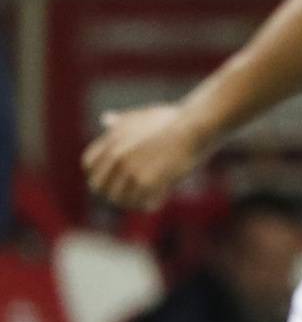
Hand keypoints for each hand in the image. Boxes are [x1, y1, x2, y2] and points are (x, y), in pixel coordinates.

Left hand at [83, 105, 205, 210]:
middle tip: (133, 193)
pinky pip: (141, 205)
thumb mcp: (142, 116)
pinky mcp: (147, 182)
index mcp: (111, 140)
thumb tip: (105, 119)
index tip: (117, 179)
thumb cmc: (174, 120)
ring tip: (148, 197)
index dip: (102, 176)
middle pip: (98, 187)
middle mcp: (116, 156)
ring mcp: (130, 170)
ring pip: (119, 200)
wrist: (193, 127)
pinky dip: (152, 204)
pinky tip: (162, 196)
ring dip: (134, 202)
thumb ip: (122, 121)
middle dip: (113, 192)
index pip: (88, 166)